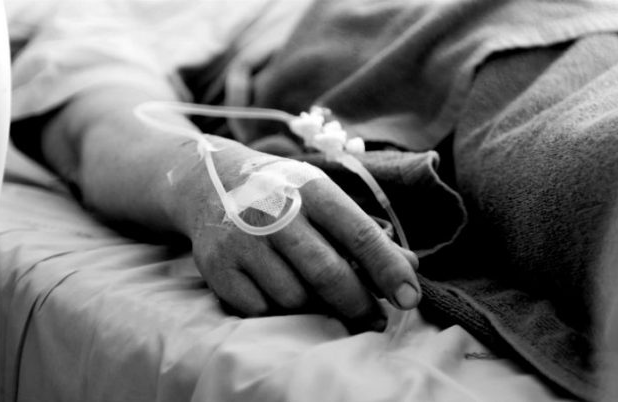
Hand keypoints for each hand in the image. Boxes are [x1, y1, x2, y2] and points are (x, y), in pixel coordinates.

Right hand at [178, 138, 419, 331]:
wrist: (207, 180)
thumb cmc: (281, 193)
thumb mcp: (321, 196)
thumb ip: (363, 231)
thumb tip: (410, 265)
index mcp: (309, 188)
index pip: (358, 234)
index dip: (388, 270)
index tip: (410, 298)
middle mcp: (273, 211)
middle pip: (327, 273)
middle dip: (358, 304)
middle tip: (375, 320)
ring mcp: (241, 239)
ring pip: (294, 298)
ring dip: (314, 307)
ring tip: (318, 298)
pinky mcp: (217, 265)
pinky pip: (259, 309)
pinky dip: (276, 310)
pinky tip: (278, 294)